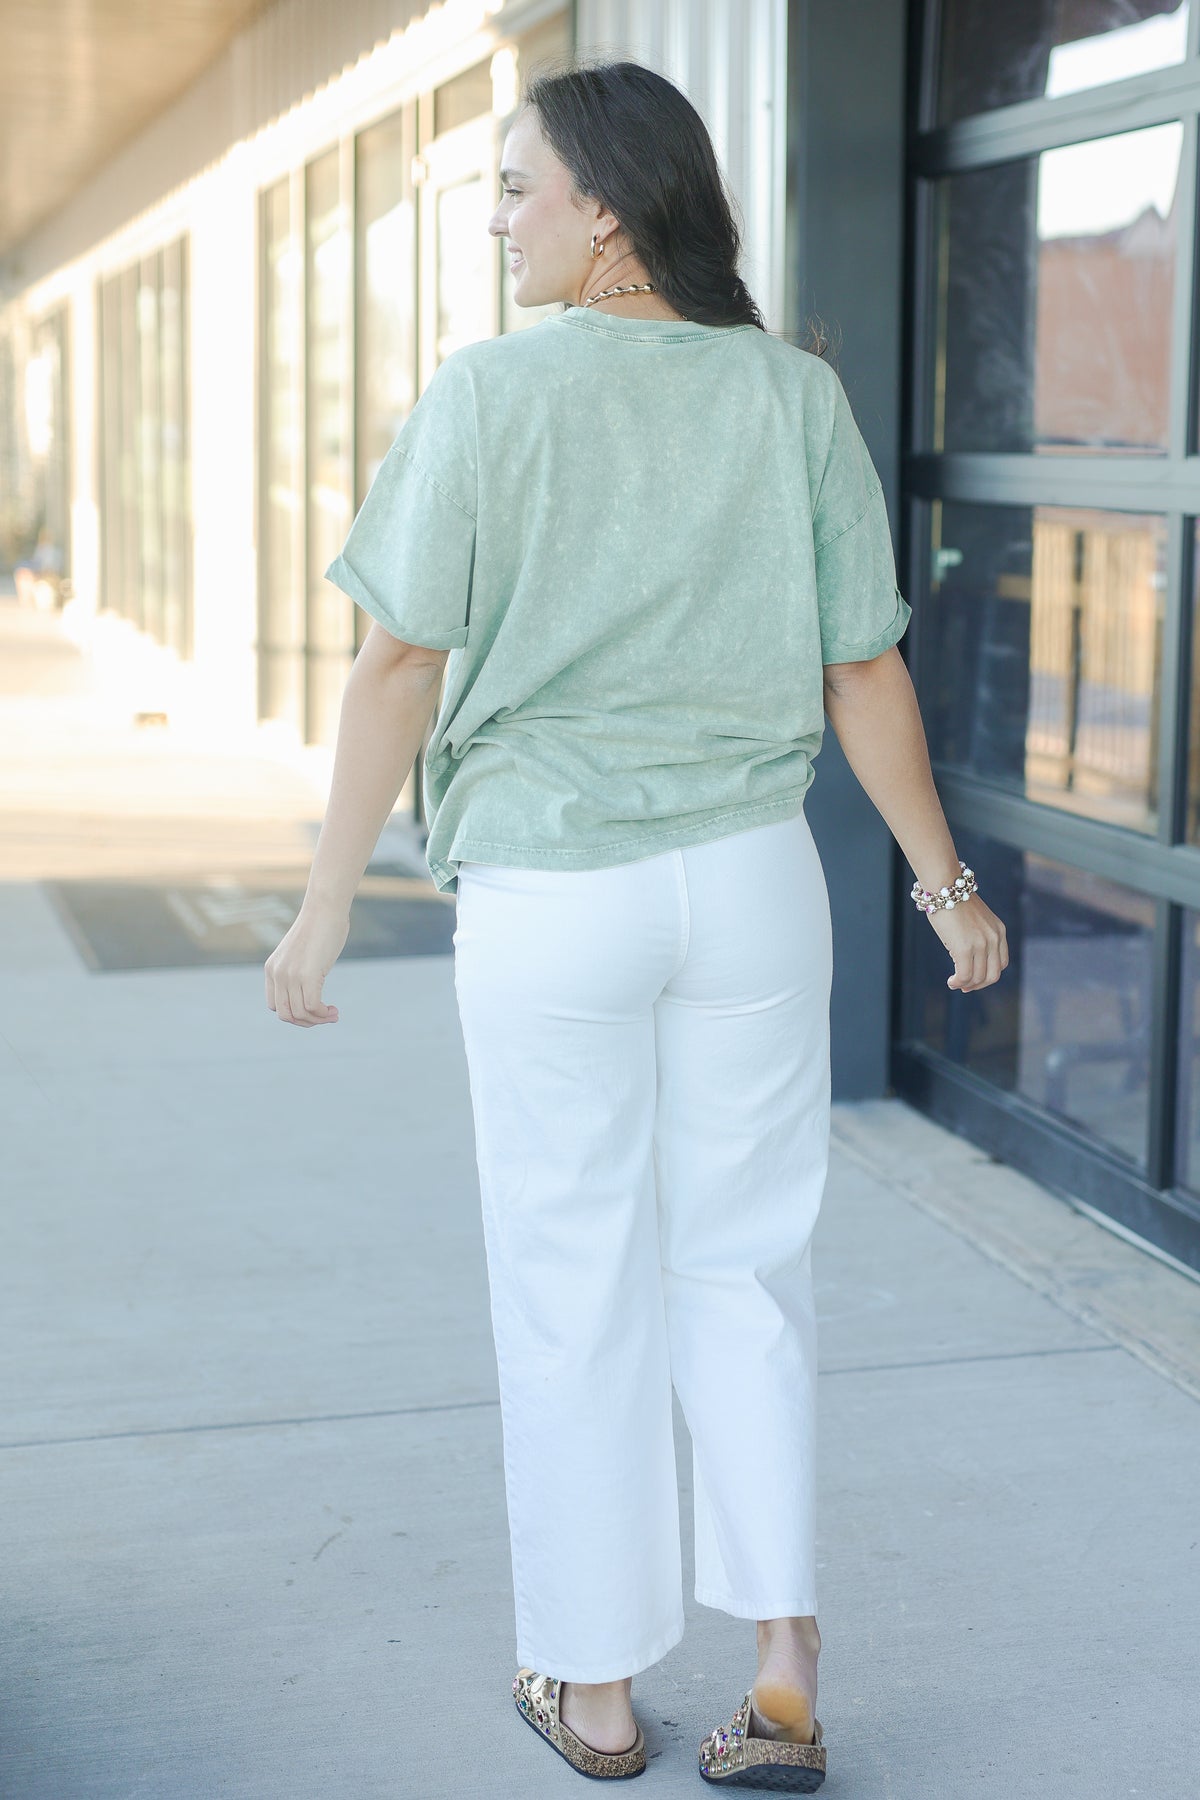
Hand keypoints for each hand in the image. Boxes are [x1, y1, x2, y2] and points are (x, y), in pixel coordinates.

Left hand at [265, 902, 349, 1025]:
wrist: (325, 908)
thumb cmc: (319, 927)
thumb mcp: (301, 953)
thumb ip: (299, 970)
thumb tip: (309, 987)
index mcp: (271, 969)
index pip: (274, 1006)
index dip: (294, 1013)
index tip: (313, 1010)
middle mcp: (277, 974)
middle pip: (286, 1015)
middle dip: (306, 1022)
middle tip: (325, 1017)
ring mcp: (291, 975)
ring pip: (300, 1014)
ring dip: (318, 1020)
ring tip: (333, 1014)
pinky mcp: (307, 975)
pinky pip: (312, 1007)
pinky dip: (324, 1014)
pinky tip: (334, 1010)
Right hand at [925, 893, 1007, 992]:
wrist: (945, 886)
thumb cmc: (953, 900)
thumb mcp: (974, 920)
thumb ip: (976, 936)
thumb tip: (964, 956)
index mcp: (999, 931)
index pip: (1001, 963)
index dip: (988, 976)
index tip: (974, 979)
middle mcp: (994, 938)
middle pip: (993, 975)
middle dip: (978, 985)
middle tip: (964, 987)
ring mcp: (981, 944)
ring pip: (978, 978)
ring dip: (966, 985)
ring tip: (954, 983)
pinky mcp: (965, 948)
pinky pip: (965, 975)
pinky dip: (958, 982)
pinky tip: (951, 981)